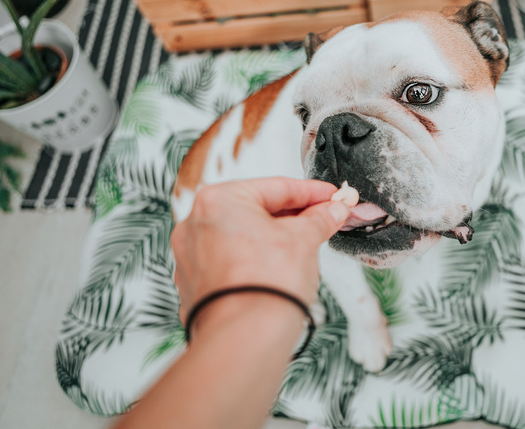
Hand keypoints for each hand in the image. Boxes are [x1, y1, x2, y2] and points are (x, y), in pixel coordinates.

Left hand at [171, 177, 349, 332]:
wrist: (246, 339)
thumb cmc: (267, 284)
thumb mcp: (304, 239)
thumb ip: (319, 218)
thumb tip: (331, 210)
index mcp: (218, 200)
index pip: (276, 187)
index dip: (311, 192)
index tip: (331, 197)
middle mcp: (195, 224)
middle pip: (256, 211)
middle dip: (292, 217)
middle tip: (324, 220)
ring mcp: (191, 257)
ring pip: (241, 237)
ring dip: (273, 239)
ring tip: (304, 246)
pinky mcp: (195, 285)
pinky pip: (230, 262)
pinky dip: (254, 262)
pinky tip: (278, 270)